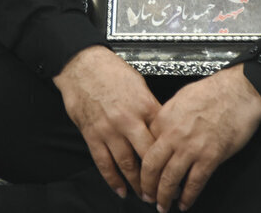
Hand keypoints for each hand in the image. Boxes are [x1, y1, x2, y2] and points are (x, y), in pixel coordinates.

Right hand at [53, 45, 159, 198]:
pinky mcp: (92, 134)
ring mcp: (109, 129)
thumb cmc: (111, 71)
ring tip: (144, 195)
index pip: (163, 137)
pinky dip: (112, 179)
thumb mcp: (140, 85)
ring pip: (126, 164)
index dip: (171, 155)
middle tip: (163, 191)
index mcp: (145, 106)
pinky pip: (103, 162)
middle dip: (157, 177)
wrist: (82, 64)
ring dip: (136, 183)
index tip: (177, 168)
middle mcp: (129, 120)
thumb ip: (150, 108)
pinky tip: (119, 189)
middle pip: (148, 156)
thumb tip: (162, 127)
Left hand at [141, 67, 260, 211]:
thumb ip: (167, 119)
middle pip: (151, 167)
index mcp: (163, 119)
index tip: (142, 173)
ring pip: (170, 179)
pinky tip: (185, 204)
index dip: (141, 164)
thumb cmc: (212, 92)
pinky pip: (195, 183)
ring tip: (162, 206)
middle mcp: (173, 135)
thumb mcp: (179, 99)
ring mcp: (191, 147)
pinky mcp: (210, 157)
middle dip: (146, 186)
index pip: (144, 147)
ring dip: (164, 196)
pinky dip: (188, 197)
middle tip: (145, 196)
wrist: (238, 91)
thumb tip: (160, 132)